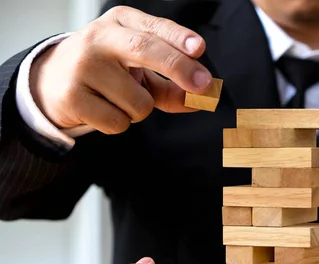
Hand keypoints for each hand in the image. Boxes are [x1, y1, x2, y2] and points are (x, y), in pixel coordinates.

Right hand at [30, 6, 212, 134]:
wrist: (52, 82)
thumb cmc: (108, 73)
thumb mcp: (140, 70)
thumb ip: (172, 84)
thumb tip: (201, 99)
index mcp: (121, 23)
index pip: (155, 27)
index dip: (179, 38)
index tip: (199, 49)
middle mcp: (100, 38)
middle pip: (145, 49)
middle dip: (178, 67)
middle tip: (203, 85)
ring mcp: (83, 66)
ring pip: (139, 102)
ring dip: (140, 110)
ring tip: (119, 98)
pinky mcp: (72, 96)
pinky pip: (119, 122)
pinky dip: (120, 123)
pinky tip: (103, 108)